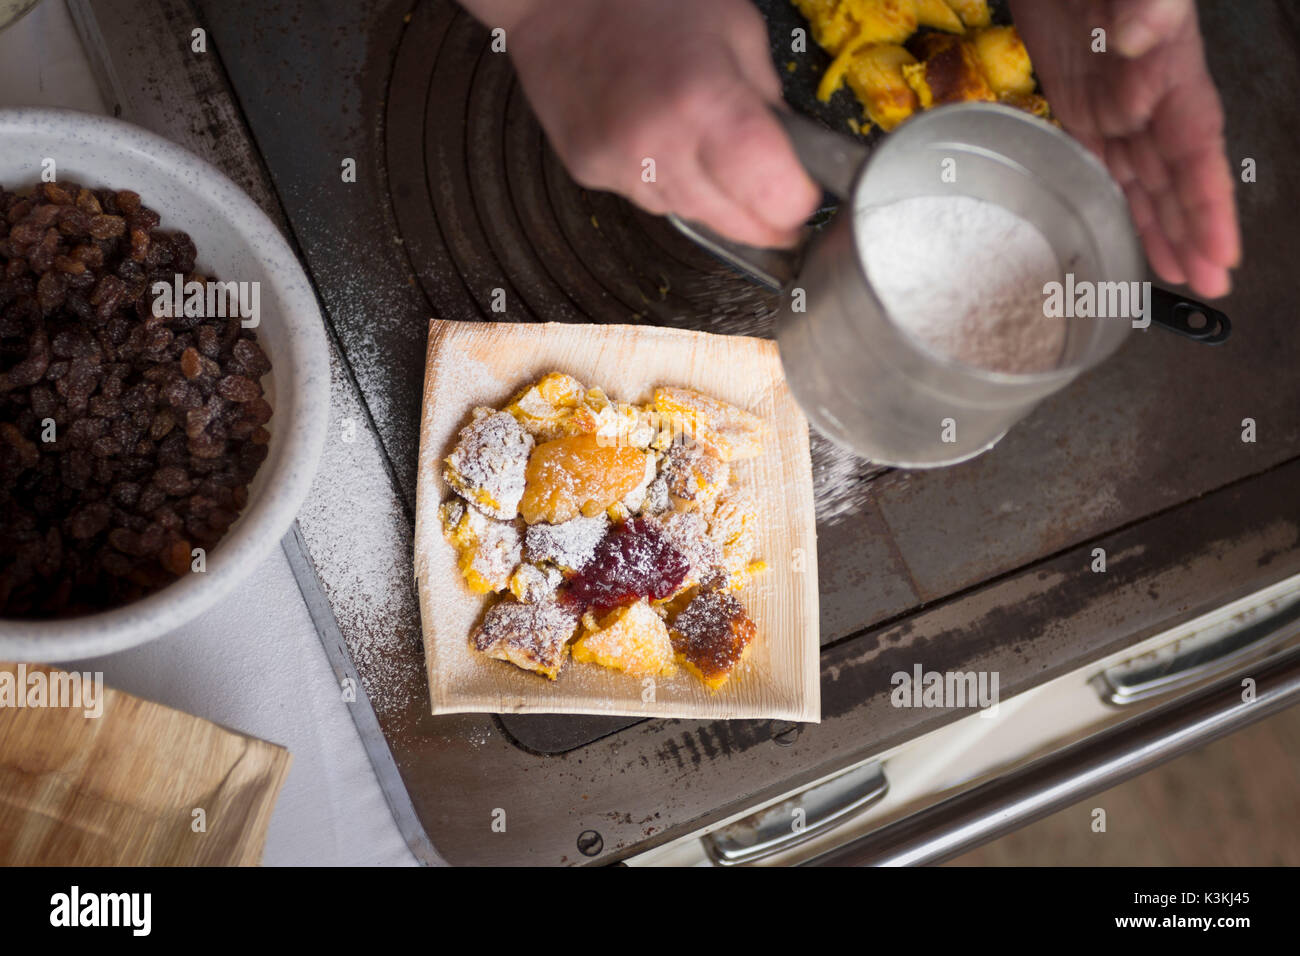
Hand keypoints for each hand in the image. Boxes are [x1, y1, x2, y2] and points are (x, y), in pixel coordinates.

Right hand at [464, 0, 820, 246]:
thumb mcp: (735, 26)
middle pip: (735, 224)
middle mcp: (661, 146)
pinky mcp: (591, 173)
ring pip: (692, 217)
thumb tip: (789, 152)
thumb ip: (769, 96)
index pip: (774, 195)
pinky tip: (666, 146)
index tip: (806, 197)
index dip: (798, 204)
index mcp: (708, 102)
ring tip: (717, 163)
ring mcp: (620, 166)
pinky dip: (670, 185)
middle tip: (783, 213)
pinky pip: (649, 199)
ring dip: (717, 203)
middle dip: (766, 222)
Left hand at [1012, 0, 1240, 296]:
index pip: (1195, 150)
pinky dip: (1119, 200)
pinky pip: (1105, 164)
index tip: (1221, 249)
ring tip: (1181, 276)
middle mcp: (1147, 98)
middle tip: (1211, 286)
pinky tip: (1132, 233)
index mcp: (1167, 72)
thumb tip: (1143, 37)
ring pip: (1145, 180)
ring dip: (1163, 229)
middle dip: (1194, 232)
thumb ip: (1148, 4)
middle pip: (1177, 176)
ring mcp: (1114, 105)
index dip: (1209, 202)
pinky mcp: (1079, 105)